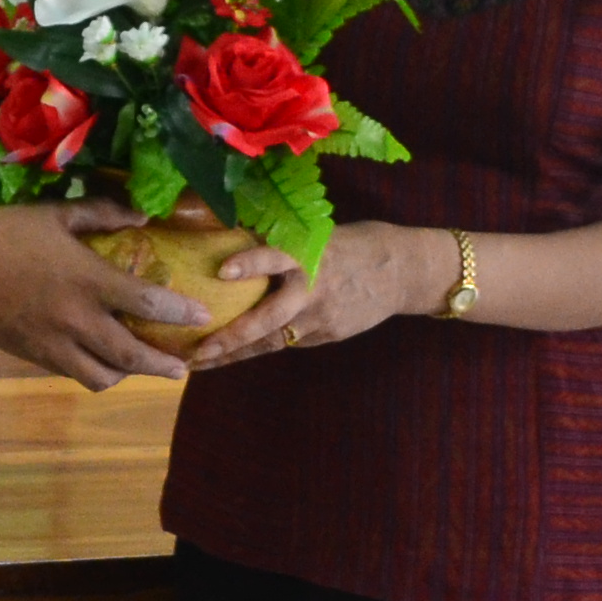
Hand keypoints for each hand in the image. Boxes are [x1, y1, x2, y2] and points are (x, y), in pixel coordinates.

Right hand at [0, 201, 200, 387]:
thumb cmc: (0, 232)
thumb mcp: (54, 213)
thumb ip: (101, 214)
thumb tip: (141, 215)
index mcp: (87, 279)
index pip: (147, 304)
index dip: (180, 314)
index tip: (202, 317)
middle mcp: (76, 319)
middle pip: (132, 356)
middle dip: (164, 366)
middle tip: (184, 368)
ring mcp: (53, 344)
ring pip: (102, 376)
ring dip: (128, 375)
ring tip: (140, 369)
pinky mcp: (33, 356)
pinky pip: (72, 372)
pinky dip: (93, 370)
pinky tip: (99, 360)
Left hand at [186, 219, 446, 368]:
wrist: (403, 271)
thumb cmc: (353, 245)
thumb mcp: (319, 237)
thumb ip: (283, 248)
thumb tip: (233, 249)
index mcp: (309, 255)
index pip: (276, 256)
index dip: (251, 263)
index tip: (223, 270)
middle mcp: (312, 289)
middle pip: (268, 319)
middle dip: (230, 338)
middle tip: (198, 351)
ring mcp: (321, 317)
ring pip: (272, 340)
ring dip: (235, 353)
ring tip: (200, 362)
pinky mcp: (328, 334)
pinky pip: (289, 341)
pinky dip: (261, 347)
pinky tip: (234, 354)